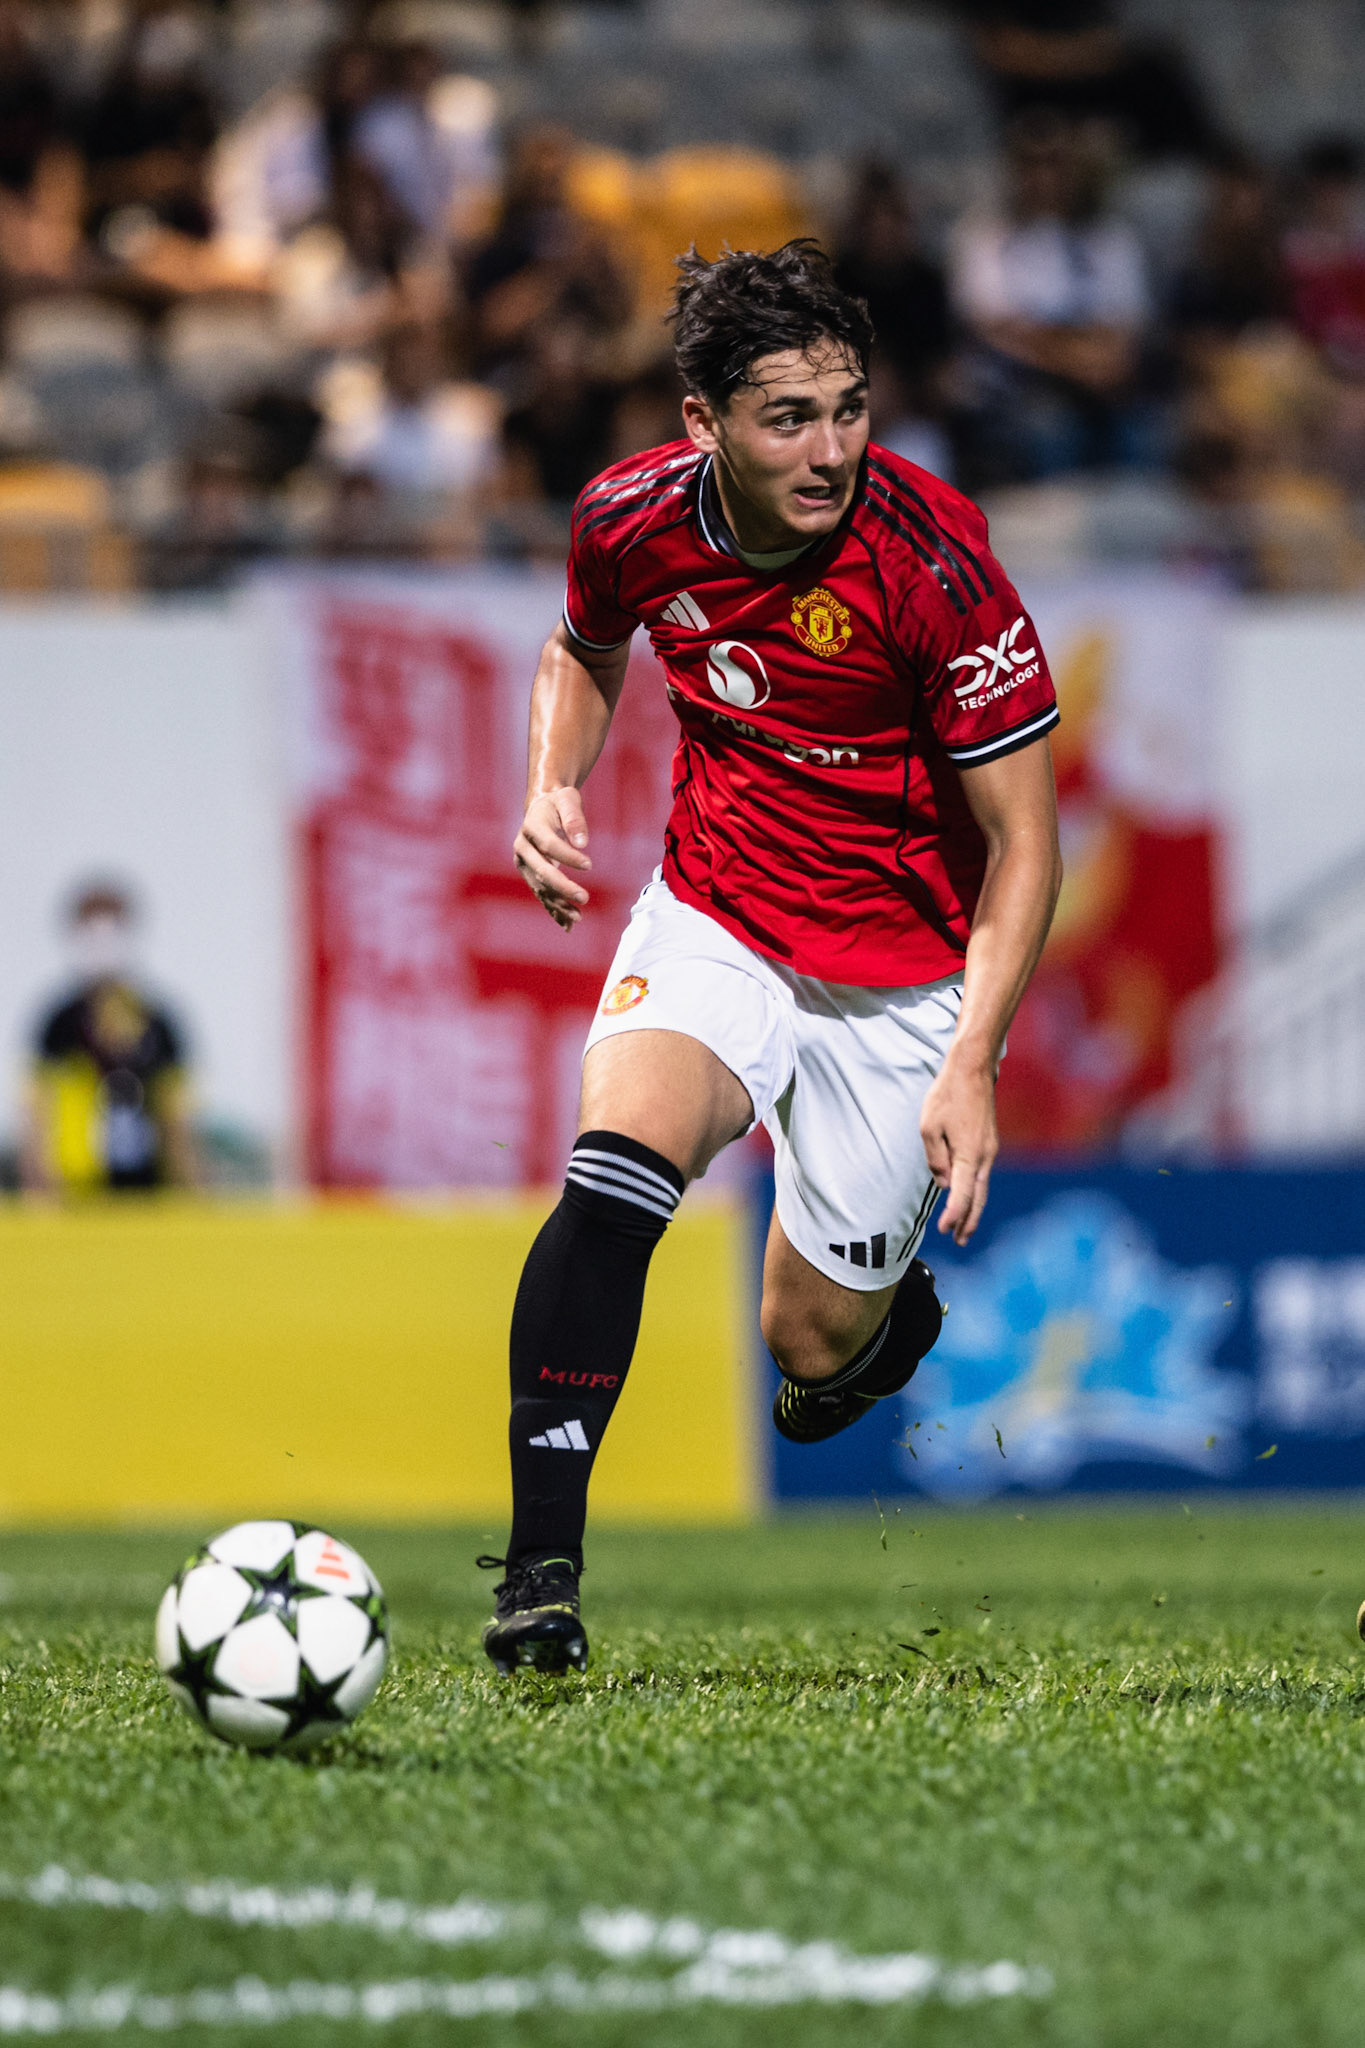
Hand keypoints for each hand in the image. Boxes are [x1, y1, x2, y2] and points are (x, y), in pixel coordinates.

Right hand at [513, 786, 591, 929]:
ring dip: (558, 904)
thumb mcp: (568, 799)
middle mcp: (523, 848)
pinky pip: (542, 894)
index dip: (568, 857)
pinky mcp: (531, 875)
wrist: (541, 809)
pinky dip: (554, 910)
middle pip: (541, 871)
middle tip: (584, 898)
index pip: (549, 845)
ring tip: (578, 918)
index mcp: (531, 827)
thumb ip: (574, 817)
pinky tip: (568, 925)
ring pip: (540, 887)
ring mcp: (524, 864)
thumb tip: (582, 842)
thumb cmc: (558, 803)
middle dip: (562, 886)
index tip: (590, 864)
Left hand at [920, 1055, 998, 1247]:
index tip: (945, 1231)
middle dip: (969, 1221)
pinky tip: (968, 1196)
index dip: (954, 1216)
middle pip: (978, 1198)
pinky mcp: (988, 1142)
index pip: (962, 1195)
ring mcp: (989, 1149)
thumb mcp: (929, 1128)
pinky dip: (976, 1191)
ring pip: (982, 1187)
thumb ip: (935, 1159)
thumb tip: (943, 1182)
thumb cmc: (947, 1096)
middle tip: (960, 1241)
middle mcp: (984, 1156)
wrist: (972, 1070)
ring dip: (974, 1208)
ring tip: (964, 1227)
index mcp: (968, 1155)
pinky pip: (982, 1174)